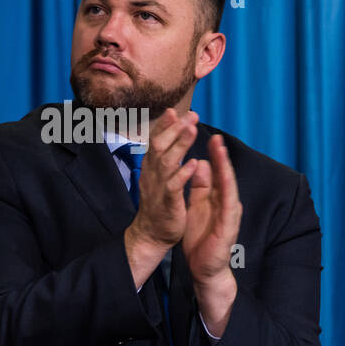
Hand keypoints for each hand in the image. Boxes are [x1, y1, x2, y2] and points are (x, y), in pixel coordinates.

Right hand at [124, 108, 201, 286]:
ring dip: (180, 144)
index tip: (175, 111)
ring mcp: (158, 187)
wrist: (151, 235)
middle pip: (160, 145)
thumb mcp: (161, 179)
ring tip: (192, 129)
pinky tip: (193, 163)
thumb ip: (167, 160)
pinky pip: (174, 185)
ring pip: (167, 161)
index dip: (165, 126)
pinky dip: (183, 174)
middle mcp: (152, 174)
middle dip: (174, 129)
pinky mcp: (167, 202)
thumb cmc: (159, 205)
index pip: (157, 141)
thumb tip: (173, 141)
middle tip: (190, 115)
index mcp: (152, 168)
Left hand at [183, 134, 241, 335]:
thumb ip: (202, 186)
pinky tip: (224, 182)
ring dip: (226, 171)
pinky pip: (227, 209)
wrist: (204, 268)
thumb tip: (203, 163)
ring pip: (229, 189)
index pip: (218, 173)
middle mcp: (228, 205)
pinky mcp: (228, 230)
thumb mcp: (199, 206)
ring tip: (221, 153)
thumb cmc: (202, 239)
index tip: (210, 136)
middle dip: (222, 157)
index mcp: (219, 199)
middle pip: (226, 177)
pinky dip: (226, 194)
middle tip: (217, 137)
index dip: (215, 155)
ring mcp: (230, 217)